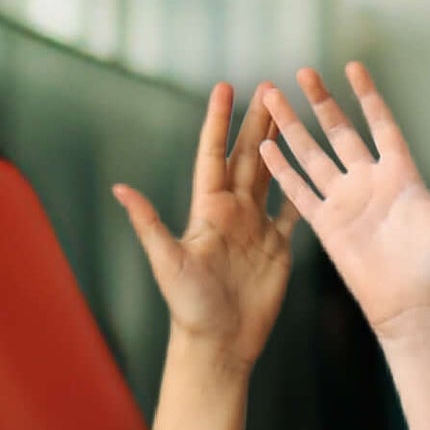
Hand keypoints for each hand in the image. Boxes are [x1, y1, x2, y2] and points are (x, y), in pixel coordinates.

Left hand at [117, 83, 298, 364]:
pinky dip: (299, 191)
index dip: (219, 121)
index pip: (214, 155)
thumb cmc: (190, 306)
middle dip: (258, 121)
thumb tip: (121, 189)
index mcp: (208, 210)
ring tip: (291, 116)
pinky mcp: (277, 250)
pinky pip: (291, 213)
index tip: (226, 88)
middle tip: (271, 87)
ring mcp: (256, 229)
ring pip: (270, 176)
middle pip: (247, 157)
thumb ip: (148, 223)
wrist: (219, 341)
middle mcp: (233, 213)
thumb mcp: (167, 262)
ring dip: (280, 146)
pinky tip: (309, 171)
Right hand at [251, 62, 429, 333]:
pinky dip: (283, 170)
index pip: (381, 125)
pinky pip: (300, 192)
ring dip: (292, 127)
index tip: (353, 67)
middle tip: (303, 72)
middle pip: (340, 132)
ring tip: (272, 97)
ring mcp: (346, 202)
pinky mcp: (327, 225)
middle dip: (321, 102)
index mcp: (401, 175)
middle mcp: (370, 182)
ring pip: (313, 155)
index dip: (367, 97)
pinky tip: (266, 146)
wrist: (416, 306)